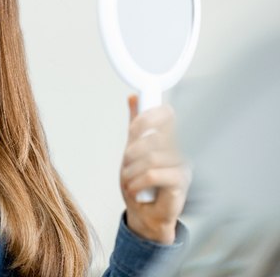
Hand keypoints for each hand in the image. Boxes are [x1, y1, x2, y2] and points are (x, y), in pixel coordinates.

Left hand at [120, 95, 190, 243]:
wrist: (145, 214)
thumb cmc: (142, 183)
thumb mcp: (134, 150)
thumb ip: (136, 126)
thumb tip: (133, 97)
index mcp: (170, 138)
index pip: (167, 114)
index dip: (148, 117)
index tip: (133, 130)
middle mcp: (180, 149)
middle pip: (154, 136)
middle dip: (132, 152)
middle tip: (128, 165)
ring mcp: (183, 165)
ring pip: (150, 157)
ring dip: (131, 171)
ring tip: (130, 180)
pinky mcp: (181, 183)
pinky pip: (152, 175)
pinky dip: (136, 183)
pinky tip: (135, 189)